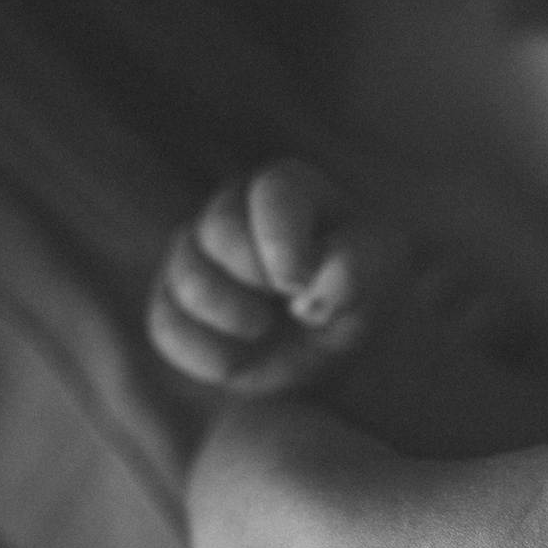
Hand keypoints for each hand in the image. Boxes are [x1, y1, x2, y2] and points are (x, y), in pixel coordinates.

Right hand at [151, 160, 408, 395]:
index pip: (272, 192)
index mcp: (287, 188)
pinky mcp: (171, 303)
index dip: (285, 243)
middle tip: (287, 303)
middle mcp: (232, 208)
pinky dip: (208, 356)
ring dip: (234, 319)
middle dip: (257, 279)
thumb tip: (313, 288)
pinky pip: (167, 328)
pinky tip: (242, 360)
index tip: (303, 284)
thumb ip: (358, 268)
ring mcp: (194, 254)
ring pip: (186, 279)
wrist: (327, 349)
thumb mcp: (381, 276)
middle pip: (219, 229)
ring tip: (267, 330)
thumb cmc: (356, 293)